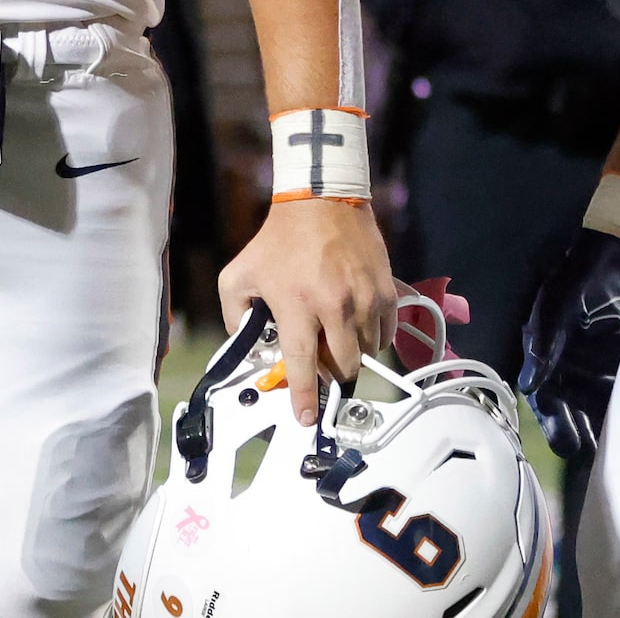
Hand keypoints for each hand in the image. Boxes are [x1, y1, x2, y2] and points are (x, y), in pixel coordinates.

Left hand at [218, 198, 393, 423]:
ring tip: (334, 332)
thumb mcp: (240, 273)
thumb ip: (234, 312)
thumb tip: (245, 341)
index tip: (306, 418)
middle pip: (342, 366)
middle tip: (321, 363)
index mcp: (297, 304)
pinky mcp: (386, 291)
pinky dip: (372, 336)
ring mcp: (364, 299)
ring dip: (351, 353)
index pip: (302, 363)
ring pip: (366, 353)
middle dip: (331, 375)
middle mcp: (334, 306)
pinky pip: (385, 333)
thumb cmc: (279, 239)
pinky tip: (355, 320)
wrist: (321, 201)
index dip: (304, 396)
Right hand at [517, 227, 619, 461]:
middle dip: (581, 434)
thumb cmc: (583, 273)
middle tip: (596, 460)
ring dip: (606, 427)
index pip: (545, 395)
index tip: (567, 446)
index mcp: (545, 352)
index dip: (553, 423)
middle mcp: (568, 364)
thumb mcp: (560, 302)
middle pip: (571, 408)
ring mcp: (596, 366)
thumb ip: (546, 339)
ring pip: (598, 405)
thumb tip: (530, 384)